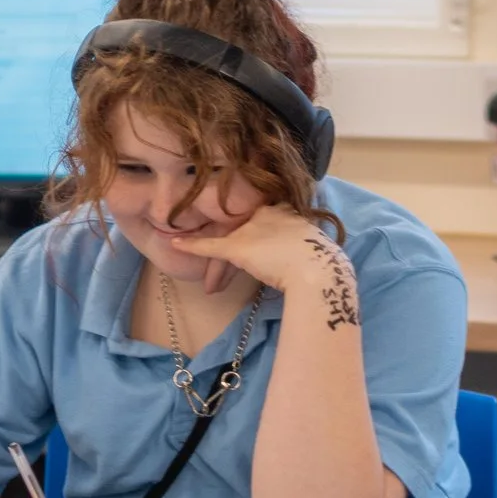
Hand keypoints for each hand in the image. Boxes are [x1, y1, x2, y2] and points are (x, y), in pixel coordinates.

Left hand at [166, 205, 350, 303]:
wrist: (319, 272)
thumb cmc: (321, 267)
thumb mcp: (312, 250)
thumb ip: (298, 248)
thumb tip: (296, 262)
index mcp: (286, 211)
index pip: (260, 222)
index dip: (253, 239)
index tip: (254, 252)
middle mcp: (266, 213)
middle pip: (241, 233)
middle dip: (234, 258)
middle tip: (228, 280)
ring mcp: (251, 228)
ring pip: (229, 243)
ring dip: (219, 267)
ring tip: (212, 286)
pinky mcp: (238, 246)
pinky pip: (210, 246)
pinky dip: (192, 246)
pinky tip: (176, 244)